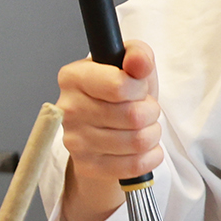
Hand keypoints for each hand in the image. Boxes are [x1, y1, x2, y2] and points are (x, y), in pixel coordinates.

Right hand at [55, 41, 161, 220]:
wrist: (107, 125)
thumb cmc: (118, 91)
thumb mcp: (129, 63)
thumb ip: (137, 54)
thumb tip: (138, 62)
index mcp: (73, 77)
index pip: (119, 86)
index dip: (139, 88)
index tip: (136, 87)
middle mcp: (68, 109)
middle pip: (132, 116)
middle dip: (150, 112)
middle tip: (143, 109)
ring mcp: (75, 141)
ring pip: (137, 141)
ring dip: (152, 134)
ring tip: (143, 127)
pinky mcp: (87, 166)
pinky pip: (134, 166)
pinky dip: (150, 156)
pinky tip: (143, 148)